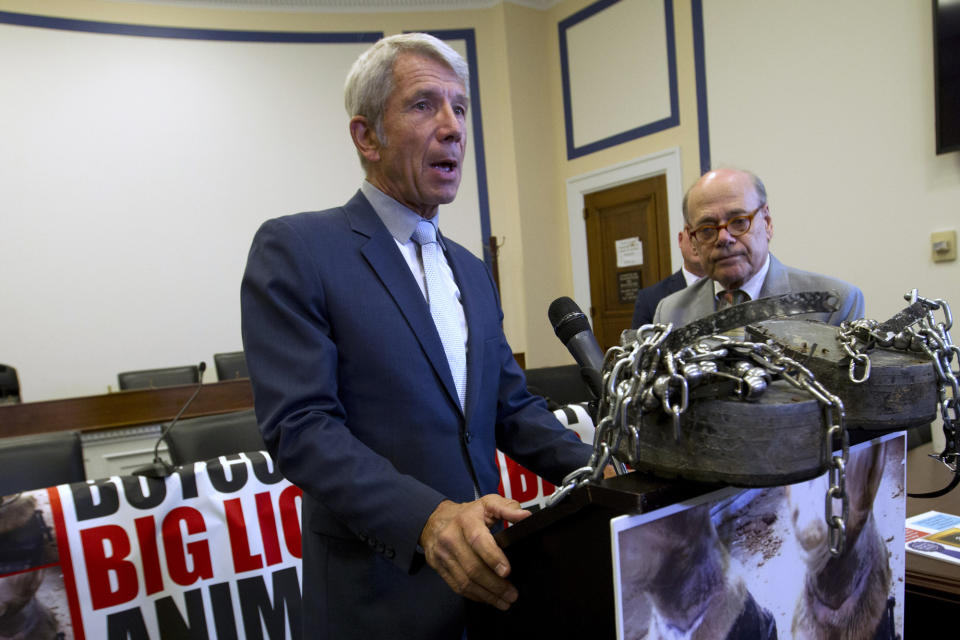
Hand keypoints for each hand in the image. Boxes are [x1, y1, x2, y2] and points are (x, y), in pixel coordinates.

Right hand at [419, 494, 529, 610]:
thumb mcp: (487, 503)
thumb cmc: (467, 514)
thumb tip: (525, 517)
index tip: (507, 571)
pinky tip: (488, 598)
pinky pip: (457, 587)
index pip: (478, 541)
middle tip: (512, 594)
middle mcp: (450, 538)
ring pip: (465, 581)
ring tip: (504, 601)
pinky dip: (475, 596)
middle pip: (473, 567)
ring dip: (487, 595)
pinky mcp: (439, 568)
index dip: (493, 557)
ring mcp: (442, 554)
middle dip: (495, 585)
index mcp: (465, 520)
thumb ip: (508, 508)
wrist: (434, 520)